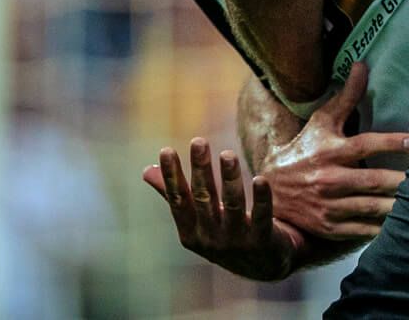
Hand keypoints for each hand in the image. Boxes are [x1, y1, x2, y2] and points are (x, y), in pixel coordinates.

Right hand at [144, 138, 303, 281]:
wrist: (263, 266)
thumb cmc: (225, 235)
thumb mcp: (198, 220)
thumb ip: (176, 196)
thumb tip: (146, 170)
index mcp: (190, 232)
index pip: (178, 200)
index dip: (172, 176)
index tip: (166, 150)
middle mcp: (210, 238)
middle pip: (204, 199)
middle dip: (201, 170)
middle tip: (198, 141)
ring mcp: (236, 241)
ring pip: (232, 206)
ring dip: (229, 179)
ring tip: (228, 154)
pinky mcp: (262, 241)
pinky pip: (261, 217)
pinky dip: (261, 199)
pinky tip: (260, 179)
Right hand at [257, 61, 408, 244]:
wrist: (270, 190)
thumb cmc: (303, 150)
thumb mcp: (321, 122)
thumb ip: (346, 97)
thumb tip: (361, 65)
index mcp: (332, 151)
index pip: (368, 145)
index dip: (394, 143)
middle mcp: (331, 179)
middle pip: (375, 180)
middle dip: (403, 181)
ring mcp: (330, 205)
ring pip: (371, 207)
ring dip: (397, 205)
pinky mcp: (330, 226)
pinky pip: (361, 229)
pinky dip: (382, 228)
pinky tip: (402, 224)